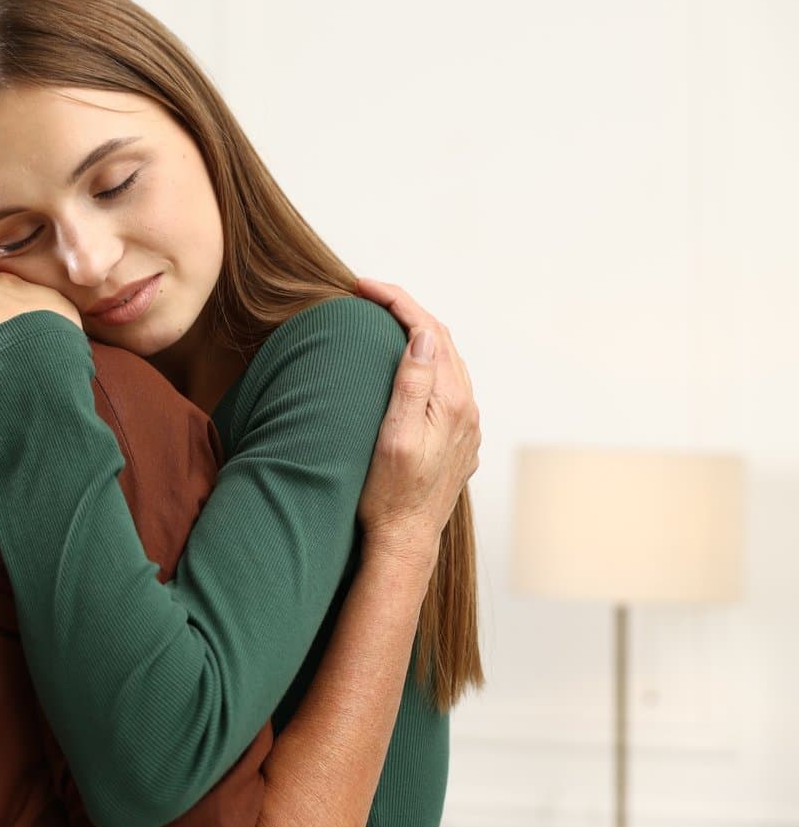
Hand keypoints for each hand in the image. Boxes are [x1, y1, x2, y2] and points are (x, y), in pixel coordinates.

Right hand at [353, 278, 480, 571]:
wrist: (406, 541)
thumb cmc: (388, 494)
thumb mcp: (394, 437)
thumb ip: (413, 384)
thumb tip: (423, 335)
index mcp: (451, 401)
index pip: (427, 329)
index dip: (395, 300)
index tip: (361, 286)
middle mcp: (466, 408)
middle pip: (440, 339)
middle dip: (404, 309)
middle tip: (365, 296)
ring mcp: (465, 424)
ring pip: (446, 362)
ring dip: (416, 335)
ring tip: (381, 322)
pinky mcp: (458, 439)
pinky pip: (445, 386)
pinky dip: (424, 363)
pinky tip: (404, 368)